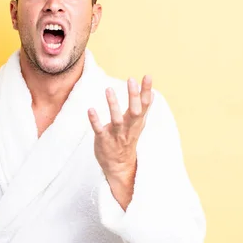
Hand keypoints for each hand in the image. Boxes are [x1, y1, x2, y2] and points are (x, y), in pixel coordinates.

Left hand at [88, 75, 153, 207]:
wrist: (119, 166)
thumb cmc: (127, 140)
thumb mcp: (138, 125)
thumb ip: (143, 110)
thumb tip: (152, 94)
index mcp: (137, 122)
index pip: (144, 105)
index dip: (146, 91)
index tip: (147, 76)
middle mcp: (129, 128)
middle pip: (134, 111)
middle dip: (133, 96)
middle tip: (131, 79)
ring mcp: (116, 134)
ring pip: (117, 120)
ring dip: (113, 105)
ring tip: (108, 89)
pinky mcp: (103, 140)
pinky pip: (99, 130)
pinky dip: (95, 120)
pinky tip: (90, 110)